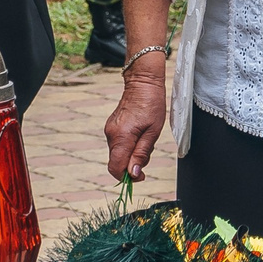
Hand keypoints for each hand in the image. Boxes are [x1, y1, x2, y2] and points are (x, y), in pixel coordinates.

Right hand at [104, 59, 167, 181]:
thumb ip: (142, 153)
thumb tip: (133, 174)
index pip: (115, 168)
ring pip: (118, 154)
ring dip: (131, 154)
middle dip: (132, 165)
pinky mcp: (111, 127)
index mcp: (121, 137)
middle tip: (148, 152)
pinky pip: (118, 144)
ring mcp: (109, 130)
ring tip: (146, 139)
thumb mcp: (152, 132)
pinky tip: (139, 135)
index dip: (127, 178)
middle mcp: (111, 135)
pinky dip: (128, 146)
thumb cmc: (151, 104)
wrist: (142, 83)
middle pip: (117, 162)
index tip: (140, 176)